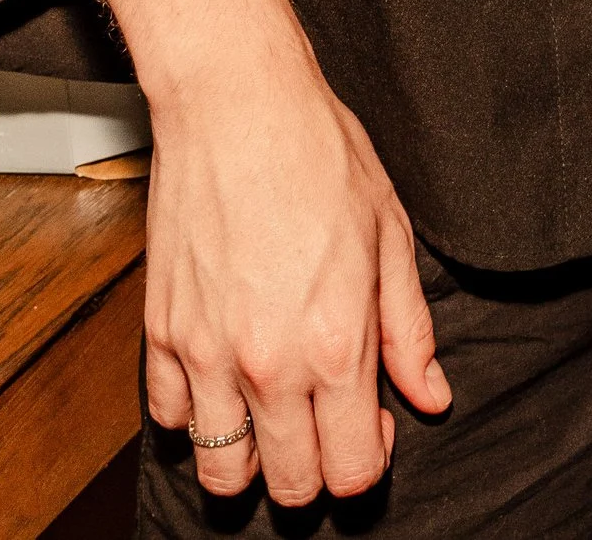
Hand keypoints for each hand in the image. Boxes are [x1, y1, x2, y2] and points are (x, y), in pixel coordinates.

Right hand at [141, 39, 449, 506]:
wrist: (237, 105)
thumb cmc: (320, 154)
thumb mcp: (390, 234)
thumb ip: (408, 330)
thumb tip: (429, 396)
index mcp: (335, 346)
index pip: (350, 471)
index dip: (368, 463)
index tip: (373, 426)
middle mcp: (268, 366)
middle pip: (289, 486)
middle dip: (315, 472)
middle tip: (327, 422)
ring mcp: (207, 355)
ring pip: (221, 473)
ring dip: (251, 460)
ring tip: (273, 411)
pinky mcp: (162, 334)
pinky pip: (170, 419)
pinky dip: (196, 416)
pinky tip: (223, 377)